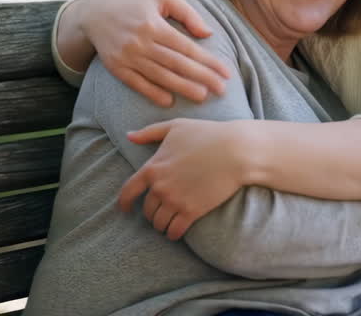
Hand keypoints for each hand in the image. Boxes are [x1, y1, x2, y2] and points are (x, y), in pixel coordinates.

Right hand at [77, 0, 231, 106]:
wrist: (96, 12)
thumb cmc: (135, 2)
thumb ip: (187, 13)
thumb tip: (208, 34)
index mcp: (154, 24)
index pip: (187, 47)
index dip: (208, 61)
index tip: (226, 73)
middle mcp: (141, 42)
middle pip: (176, 64)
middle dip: (201, 78)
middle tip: (222, 90)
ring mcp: (127, 57)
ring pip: (160, 76)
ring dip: (182, 88)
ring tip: (203, 96)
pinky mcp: (116, 68)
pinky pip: (137, 84)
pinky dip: (153, 93)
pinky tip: (169, 101)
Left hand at [118, 118, 248, 239]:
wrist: (236, 151)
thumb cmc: (207, 134)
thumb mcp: (175, 127)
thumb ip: (149, 132)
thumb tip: (129, 136)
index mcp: (152, 167)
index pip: (128, 191)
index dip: (124, 203)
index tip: (125, 209)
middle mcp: (160, 187)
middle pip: (147, 210)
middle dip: (151, 214)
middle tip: (159, 213)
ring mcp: (175, 201)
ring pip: (159, 223)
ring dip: (162, 225)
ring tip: (167, 224)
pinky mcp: (191, 212)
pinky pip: (175, 231)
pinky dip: (173, 234)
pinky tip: (176, 232)